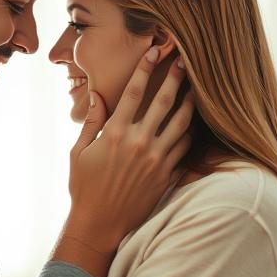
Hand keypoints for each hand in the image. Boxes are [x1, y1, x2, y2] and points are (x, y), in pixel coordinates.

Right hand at [64, 46, 193, 255]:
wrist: (100, 224)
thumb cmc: (84, 187)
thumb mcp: (79, 152)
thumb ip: (91, 122)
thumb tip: (96, 95)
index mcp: (115, 134)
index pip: (133, 93)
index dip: (144, 69)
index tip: (153, 52)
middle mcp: (139, 143)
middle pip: (164, 102)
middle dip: (176, 78)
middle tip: (185, 60)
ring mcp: (156, 160)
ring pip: (181, 124)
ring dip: (190, 103)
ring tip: (197, 88)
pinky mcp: (166, 175)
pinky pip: (184, 148)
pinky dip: (191, 133)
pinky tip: (194, 122)